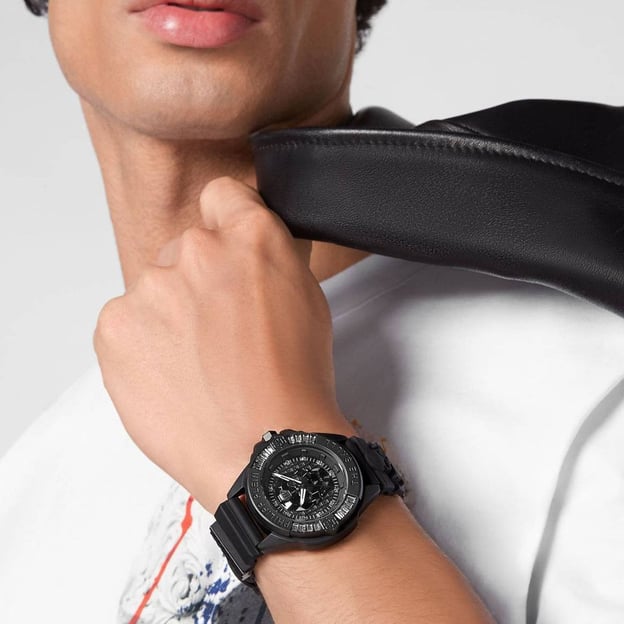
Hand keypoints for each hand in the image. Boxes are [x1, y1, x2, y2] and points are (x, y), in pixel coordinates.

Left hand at [93, 176, 354, 512]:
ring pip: (154, 289)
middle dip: (200, 281)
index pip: (222, 195)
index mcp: (249, 237)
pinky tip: (172, 376)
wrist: (262, 450)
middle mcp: (197, 252)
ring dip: (170, 316)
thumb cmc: (292, 384)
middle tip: (219, 330)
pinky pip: (125, 322)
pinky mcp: (114, 329)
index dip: (227, 224)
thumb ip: (270, 258)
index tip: (226, 251)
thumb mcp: (306, 301)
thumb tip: (248, 249)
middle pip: (185, 248)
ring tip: (197, 364)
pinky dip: (142, 344)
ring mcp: (150, 290)